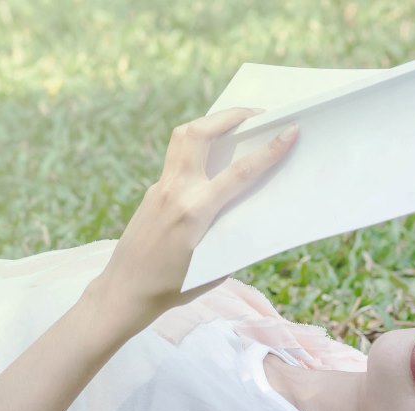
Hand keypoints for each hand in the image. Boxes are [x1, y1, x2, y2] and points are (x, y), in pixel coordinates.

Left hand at [90, 107, 298, 323]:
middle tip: (257, 114)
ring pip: (182, 137)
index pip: (240, 172)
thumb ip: (234, 234)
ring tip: (233, 124)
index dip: (269, 150)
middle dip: (231, 116)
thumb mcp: (214, 267)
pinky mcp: (152, 192)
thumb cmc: (172, 289)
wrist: (123, 292)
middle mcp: (176, 191)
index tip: (290, 130)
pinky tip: (212, 157)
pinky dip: (197, 146)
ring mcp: (160, 188)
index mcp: (195, 212)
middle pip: (201, 133)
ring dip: (209, 123)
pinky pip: (176, 157)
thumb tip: (253, 209)